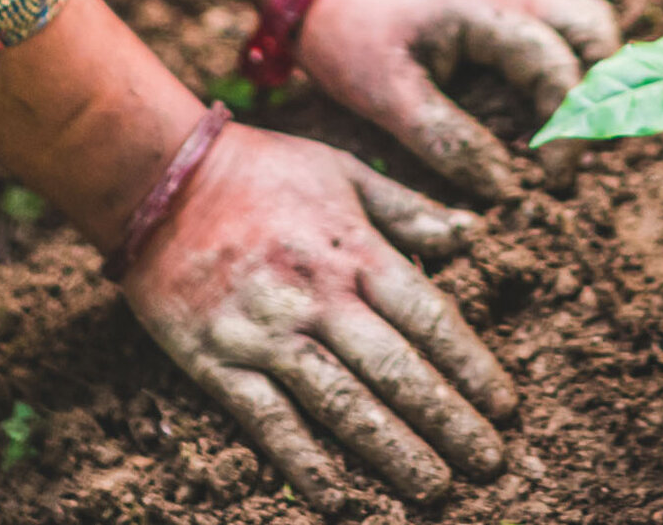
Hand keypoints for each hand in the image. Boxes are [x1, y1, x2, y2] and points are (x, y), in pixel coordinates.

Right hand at [122, 124, 516, 509]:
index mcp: (352, 248)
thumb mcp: (343, 170)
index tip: (505, 406)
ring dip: (394, 452)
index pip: (428, 317)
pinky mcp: (219, 362)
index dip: (471, 366)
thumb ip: (408, 208)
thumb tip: (473, 231)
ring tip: (436, 490)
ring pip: (343, 405)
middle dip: (449, 422)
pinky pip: (270, 422)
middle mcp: (316, 296)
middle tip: (489, 463)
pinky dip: (307, 464)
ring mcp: (266, 333)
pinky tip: (342, 499)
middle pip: (396, 370)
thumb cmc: (259, 169)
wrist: (157, 176)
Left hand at [297, 0, 617, 196]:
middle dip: (599, 90)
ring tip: (561, 138)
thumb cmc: (347, 35)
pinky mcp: (501, 12)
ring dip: (587, 80)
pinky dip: (562, 73)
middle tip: (571, 150)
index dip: (566, 126)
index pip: (556, 62)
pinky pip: (555, 34)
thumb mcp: (385, 95)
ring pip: (583, 24)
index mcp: (481, 8)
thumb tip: (505, 189)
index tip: (550, 177)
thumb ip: (446, 140)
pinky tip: (537, 119)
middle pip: (594, 26)